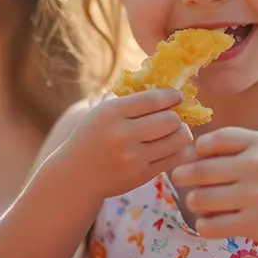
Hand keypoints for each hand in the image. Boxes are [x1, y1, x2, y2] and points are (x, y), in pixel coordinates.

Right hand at [59, 88, 195, 200]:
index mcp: (111, 112)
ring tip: (176, 131)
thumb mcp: (99, 111)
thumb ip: (123, 96)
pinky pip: (175, 159)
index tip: (176, 96)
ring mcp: (133, 157)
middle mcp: (123, 134)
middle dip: (176, 116)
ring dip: (181, 133)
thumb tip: (156, 81)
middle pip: (170, 120)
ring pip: (177, 139)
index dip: (171, 95)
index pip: (153, 99)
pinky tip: (172, 146)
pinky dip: (179, 150)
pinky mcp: (142, 175)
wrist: (76, 176)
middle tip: (173, 116)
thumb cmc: (90, 137)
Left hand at [172, 127, 257, 249]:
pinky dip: (203, 225)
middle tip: (181, 180)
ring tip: (199, 203)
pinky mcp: (253, 224)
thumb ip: (230, 145)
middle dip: (183, 177)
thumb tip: (187, 152)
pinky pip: (209, 225)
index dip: (196, 149)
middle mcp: (256, 167)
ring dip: (193, 202)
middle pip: (198, 171)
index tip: (194, 157)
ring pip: (199, 199)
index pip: (212, 140)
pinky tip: (210, 222)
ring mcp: (254, 197)